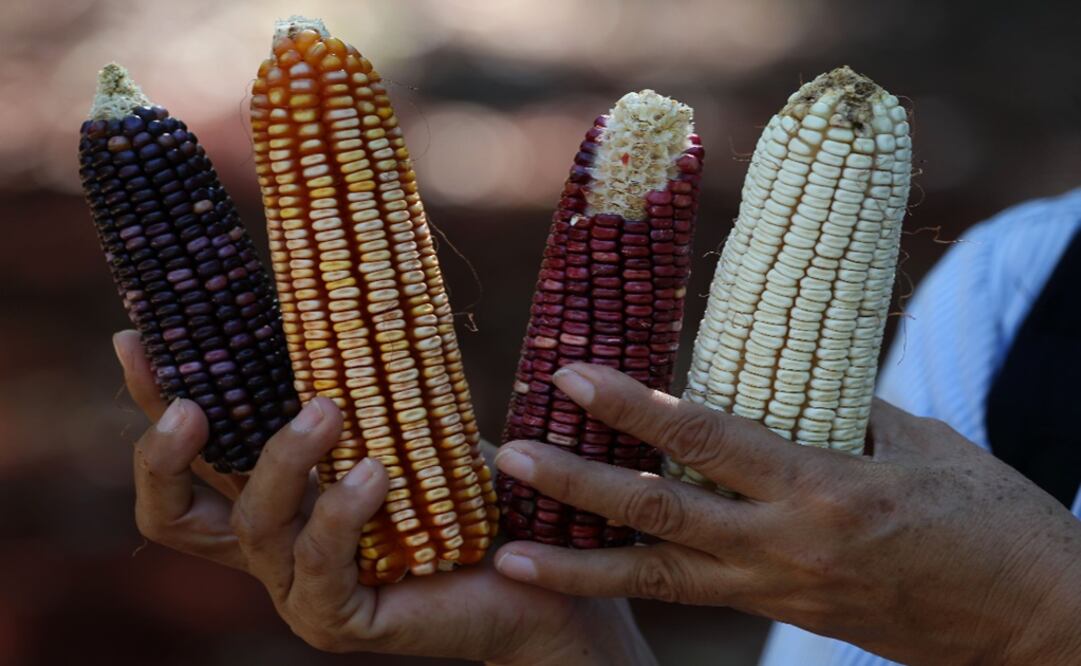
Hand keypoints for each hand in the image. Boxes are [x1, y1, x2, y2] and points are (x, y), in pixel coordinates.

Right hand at [114, 331, 655, 664]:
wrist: (534, 570)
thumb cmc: (467, 488)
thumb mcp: (403, 419)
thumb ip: (356, 378)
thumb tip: (330, 287)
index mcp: (275, 496)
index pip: (191, 454)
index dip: (151, 399)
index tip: (135, 335)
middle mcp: (271, 545)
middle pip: (170, 517)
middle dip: (163, 456)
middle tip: (190, 405)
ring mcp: (297, 590)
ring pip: (251, 528)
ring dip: (282, 461)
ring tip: (327, 409)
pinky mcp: (339, 621)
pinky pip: (318, 568)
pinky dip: (339, 514)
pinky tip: (376, 474)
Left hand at [493, 363, 1080, 664]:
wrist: (1032, 622)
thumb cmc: (992, 520)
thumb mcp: (922, 443)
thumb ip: (839, 407)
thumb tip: (775, 371)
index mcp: (827, 489)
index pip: (710, 441)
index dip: (635, 410)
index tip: (574, 379)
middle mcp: (788, 547)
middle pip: (660, 515)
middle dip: (576, 488)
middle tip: (506, 455)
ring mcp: (778, 591)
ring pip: (660, 581)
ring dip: (579, 565)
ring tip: (510, 554)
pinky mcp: (780, 613)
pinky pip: (693, 595)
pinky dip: (633, 582)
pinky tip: (585, 569)